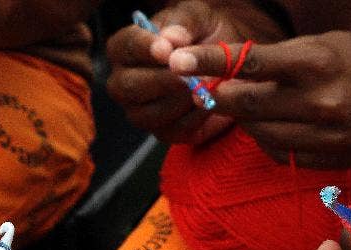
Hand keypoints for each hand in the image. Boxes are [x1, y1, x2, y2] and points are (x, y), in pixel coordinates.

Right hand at [106, 0, 284, 143]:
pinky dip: (195, 118)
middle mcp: (124, 83)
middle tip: (189, 75)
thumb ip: (182, 25)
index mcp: (124, 49)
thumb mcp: (196, 17)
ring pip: (150, 114)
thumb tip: (170, 39)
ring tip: (205, 84)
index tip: (166, 50)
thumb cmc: (203, 33)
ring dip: (181, 100)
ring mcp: (141, 112)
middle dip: (162, 81)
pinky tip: (209, 100)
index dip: (144, 49)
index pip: (124, 48)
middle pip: (128, 87)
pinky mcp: (165, 132)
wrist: (226, 59)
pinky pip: (175, 131)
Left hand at [170, 32, 350, 167]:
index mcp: (317, 62)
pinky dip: (268, 140)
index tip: (177, 60)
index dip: (208, 62)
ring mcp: (324, 135)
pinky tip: (276, 126)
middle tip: (207, 89)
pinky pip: (280, 153)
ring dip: (244, 120)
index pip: (249, 64)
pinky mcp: (328, 158)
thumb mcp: (323, 44)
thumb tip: (226, 73)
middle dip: (220, 95)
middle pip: (246, 104)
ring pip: (259, 133)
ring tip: (247, 106)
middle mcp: (320, 101)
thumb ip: (277, 60)